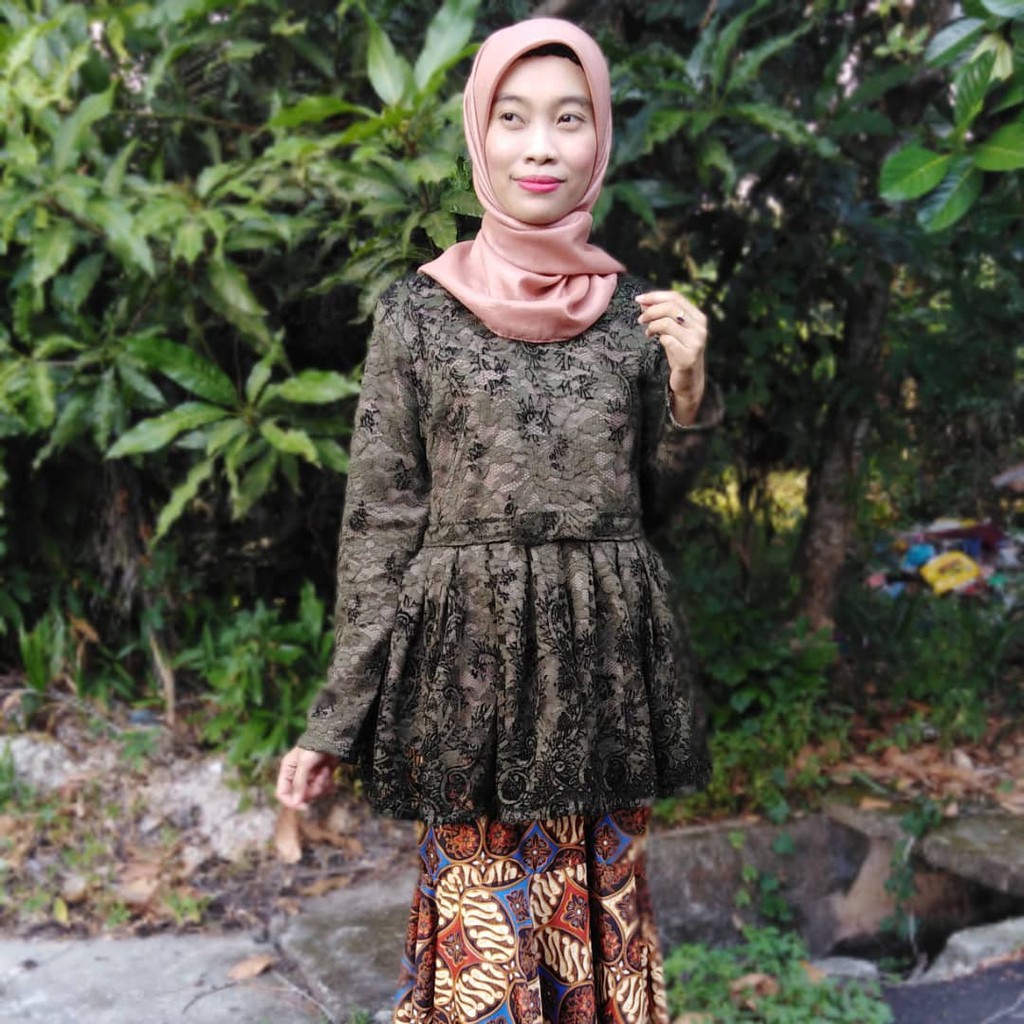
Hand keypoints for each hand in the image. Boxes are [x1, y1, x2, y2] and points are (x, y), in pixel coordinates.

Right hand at [276, 746, 339, 809]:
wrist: (332, 738)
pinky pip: (323, 790)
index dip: (291, 802)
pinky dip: (328, 784)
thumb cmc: (314, 747)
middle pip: (300, 796)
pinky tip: (330, 774)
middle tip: (321, 776)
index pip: (282, 793)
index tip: (304, 806)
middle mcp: (297, 777)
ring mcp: (310, 778)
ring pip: (313, 794)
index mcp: (287, 772)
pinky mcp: (321, 778)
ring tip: (326, 771)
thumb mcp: (304, 763)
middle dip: (313, 789)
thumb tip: (296, 802)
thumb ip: (299, 783)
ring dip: (321, 784)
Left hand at [636, 290, 706, 421]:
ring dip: (652, 325)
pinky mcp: (688, 356)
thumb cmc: (679, 353)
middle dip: (651, 311)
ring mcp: (696, 342)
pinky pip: (667, 340)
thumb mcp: (672, 332)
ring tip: (648, 332)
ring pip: (667, 322)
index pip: (676, 297)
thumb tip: (643, 301)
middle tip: (640, 319)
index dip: (655, 296)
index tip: (638, 299)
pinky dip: (658, 338)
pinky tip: (655, 341)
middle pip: (670, 307)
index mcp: (698, 317)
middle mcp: (700, 328)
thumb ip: (661, 316)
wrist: (689, 381)